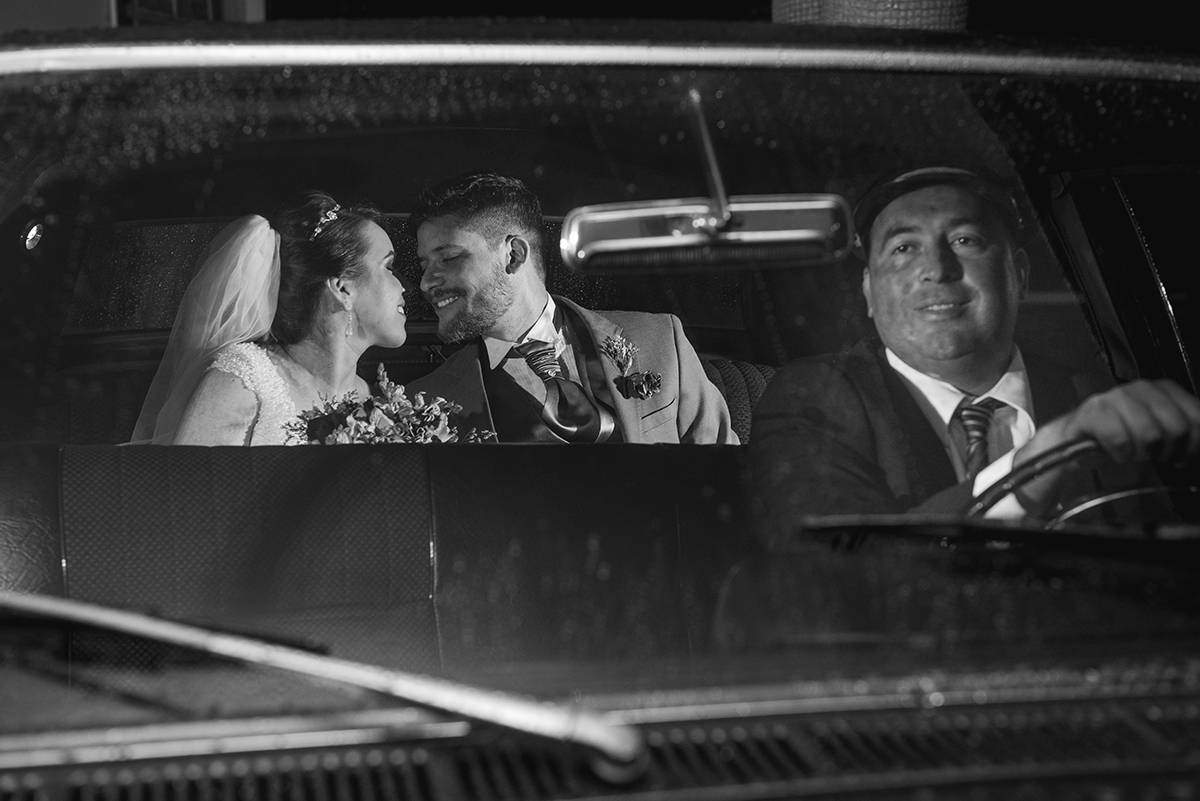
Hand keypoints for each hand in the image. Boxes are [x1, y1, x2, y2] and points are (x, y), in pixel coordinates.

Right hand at [1011, 379, 1199, 513]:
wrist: (1073, 442)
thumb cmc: (1120, 438)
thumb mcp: (1160, 433)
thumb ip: (1184, 433)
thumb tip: (1198, 440)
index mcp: (1164, 389)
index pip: (1196, 418)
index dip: (1192, 444)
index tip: (1180, 455)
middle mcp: (1142, 387)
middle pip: (1176, 428)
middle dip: (1166, 451)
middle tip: (1152, 455)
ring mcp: (1116, 396)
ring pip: (1150, 434)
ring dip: (1141, 453)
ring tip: (1131, 453)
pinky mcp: (1093, 410)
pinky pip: (1121, 439)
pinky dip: (1121, 454)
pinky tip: (1116, 452)